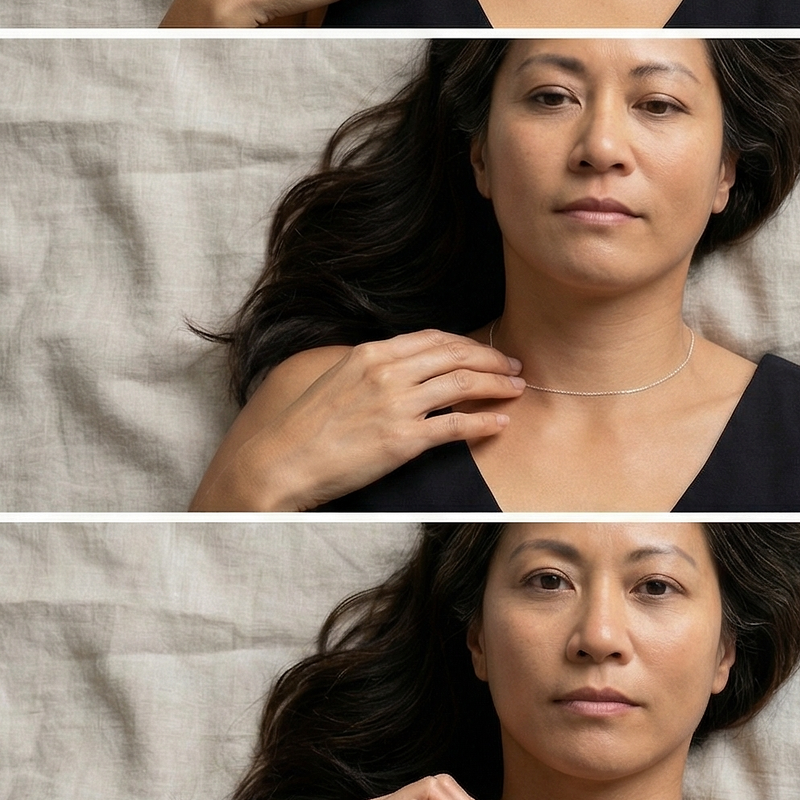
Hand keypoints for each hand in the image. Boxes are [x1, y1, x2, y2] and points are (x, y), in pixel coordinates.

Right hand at [196, 330, 525, 511]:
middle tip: (514, 367)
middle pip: (455, 356)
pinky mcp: (403, 440)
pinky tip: (501, 423)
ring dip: (496, 385)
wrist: (282, 460)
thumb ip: (370, 370)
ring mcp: (397, 405)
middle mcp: (387, 372)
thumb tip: (397, 368)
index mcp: (371, 354)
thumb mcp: (336, 380)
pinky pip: (457, 426)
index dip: (467, 344)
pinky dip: (484, 422)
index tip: (486, 351)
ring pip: (462, 385)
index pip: (433, 339)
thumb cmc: (305, 427)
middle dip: (491, 360)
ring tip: (517, 389)